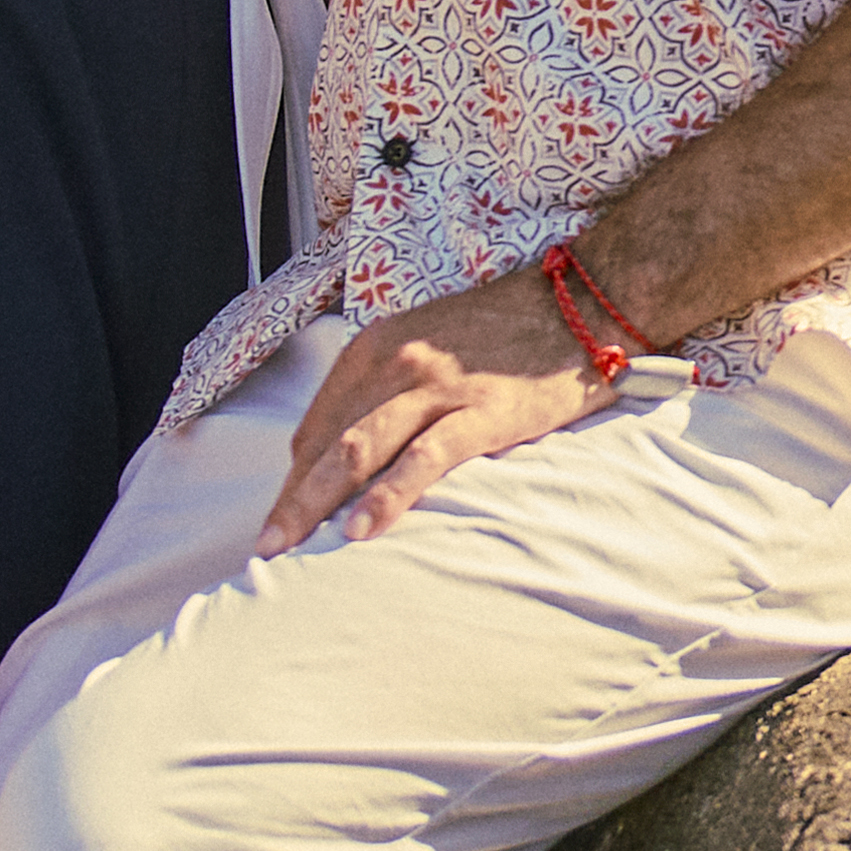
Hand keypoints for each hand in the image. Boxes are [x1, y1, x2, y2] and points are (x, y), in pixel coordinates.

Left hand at [257, 267, 606, 553]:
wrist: (583, 303)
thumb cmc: (508, 328)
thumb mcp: (430, 341)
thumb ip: (390, 386)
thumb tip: (356, 448)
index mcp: (378, 345)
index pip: (320, 421)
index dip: (297, 473)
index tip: (287, 513)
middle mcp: (396, 362)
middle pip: (326, 441)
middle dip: (291, 498)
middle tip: (266, 545)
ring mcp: (437, 387)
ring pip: (357, 451)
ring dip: (316, 504)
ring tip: (291, 548)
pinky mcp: (481, 412)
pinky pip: (422, 459)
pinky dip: (386, 496)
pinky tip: (362, 529)